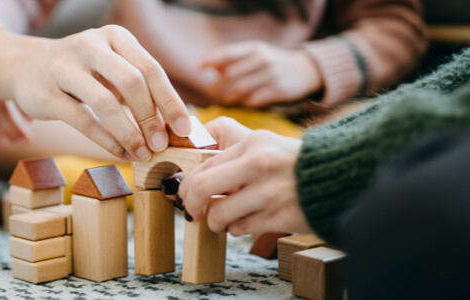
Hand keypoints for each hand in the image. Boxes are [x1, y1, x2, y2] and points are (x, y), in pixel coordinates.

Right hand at [0, 26, 191, 160]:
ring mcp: (64, 68)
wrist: (24, 66)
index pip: (150, 68)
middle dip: (151, 118)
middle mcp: (90, 46)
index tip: (184, 129)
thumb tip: (176, 124)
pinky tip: (121, 153)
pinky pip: (83, 120)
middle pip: (132, 82)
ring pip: (106, 103)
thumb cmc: (81, 72)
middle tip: (161, 145)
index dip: (170, 101)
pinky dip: (107, 141)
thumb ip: (139, 88)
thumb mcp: (111, 67)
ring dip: (129, 133)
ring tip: (143, 154)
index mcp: (115, 37)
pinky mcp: (45, 94)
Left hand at [178, 117, 310, 235]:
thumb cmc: (297, 164)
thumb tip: (196, 175)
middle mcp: (258, 164)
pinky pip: (240, 228)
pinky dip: (237, 229)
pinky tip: (246, 222)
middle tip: (192, 212)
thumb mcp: (267, 144)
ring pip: (218, 214)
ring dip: (215, 222)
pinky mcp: (279, 216)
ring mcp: (269, 192)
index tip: (187, 194)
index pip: (203, 165)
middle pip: (199, 188)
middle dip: (190, 204)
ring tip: (221, 221)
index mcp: (253, 143)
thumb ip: (235, 155)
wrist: (341, 178)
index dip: (188, 184)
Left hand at [200, 41, 322, 107]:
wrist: (306, 70)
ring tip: (224, 100)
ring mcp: (272, 75)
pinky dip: (244, 102)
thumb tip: (210, 67)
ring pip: (240, 90)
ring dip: (228, 97)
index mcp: (254, 48)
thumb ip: (233, 60)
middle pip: (230, 75)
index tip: (198, 68)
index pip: (227, 53)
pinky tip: (242, 102)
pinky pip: (254, 100)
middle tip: (212, 93)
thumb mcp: (255, 54)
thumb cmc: (272, 63)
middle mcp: (263, 59)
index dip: (210, 60)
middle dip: (217, 86)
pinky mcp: (280, 91)